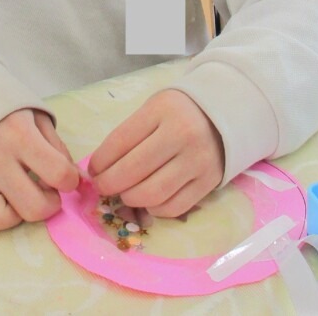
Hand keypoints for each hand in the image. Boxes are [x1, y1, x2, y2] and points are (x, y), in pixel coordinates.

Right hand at [0, 109, 78, 231]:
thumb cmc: (5, 109)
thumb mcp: (37, 115)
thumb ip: (55, 146)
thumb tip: (69, 178)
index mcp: (20, 136)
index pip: (58, 174)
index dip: (70, 180)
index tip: (66, 178)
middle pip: (32, 208)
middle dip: (48, 205)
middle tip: (45, 192)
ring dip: (11, 216)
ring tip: (15, 199)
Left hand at [87, 89, 223, 217]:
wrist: (224, 116)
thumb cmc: (178, 113)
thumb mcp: (153, 109)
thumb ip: (130, 135)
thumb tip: (100, 169)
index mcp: (162, 110)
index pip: (120, 141)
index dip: (100, 161)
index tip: (93, 170)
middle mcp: (182, 134)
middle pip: (133, 171)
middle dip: (109, 184)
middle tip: (103, 186)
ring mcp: (197, 161)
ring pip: (152, 194)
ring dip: (130, 198)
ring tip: (125, 193)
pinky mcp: (209, 182)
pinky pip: (173, 207)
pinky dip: (154, 208)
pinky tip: (148, 199)